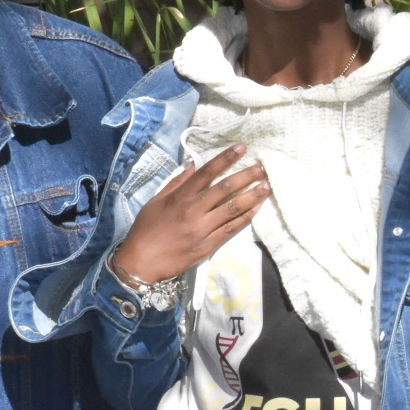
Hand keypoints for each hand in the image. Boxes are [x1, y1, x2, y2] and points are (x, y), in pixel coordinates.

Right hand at [112, 144, 267, 286]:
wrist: (142, 261)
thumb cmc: (146, 229)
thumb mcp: (156, 201)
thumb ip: (176, 183)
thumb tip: (192, 165)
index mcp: (180, 197)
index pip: (206, 172)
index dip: (225, 158)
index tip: (241, 148)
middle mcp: (194, 210)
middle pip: (225, 188)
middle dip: (246, 175)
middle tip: (263, 166)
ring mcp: (203, 228)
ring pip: (233, 208)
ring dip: (252, 196)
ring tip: (267, 186)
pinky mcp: (209, 245)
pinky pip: (231, 228)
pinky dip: (246, 217)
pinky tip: (257, 208)